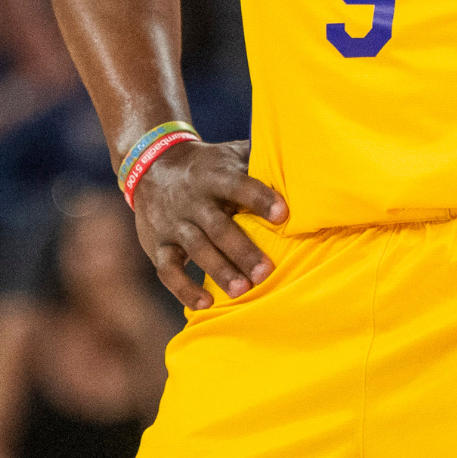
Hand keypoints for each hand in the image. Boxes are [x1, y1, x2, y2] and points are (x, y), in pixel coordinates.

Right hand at [128, 138, 286, 309]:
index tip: (283, 214)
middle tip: (266, 272)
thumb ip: (260, 160)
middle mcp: (193, 199)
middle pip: (217, 226)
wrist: (152, 164)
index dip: (260, 198)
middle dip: (242, 250)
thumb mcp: (231, 154)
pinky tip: (206, 303)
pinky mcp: (158, 243)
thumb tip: (303, 165)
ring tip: (243, 291)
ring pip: (196, 249)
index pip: (238, 185)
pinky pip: (168, 269)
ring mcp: (173, 223)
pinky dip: (184, 288)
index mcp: (215, 175)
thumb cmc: (209, 165)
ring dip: (219, 270)